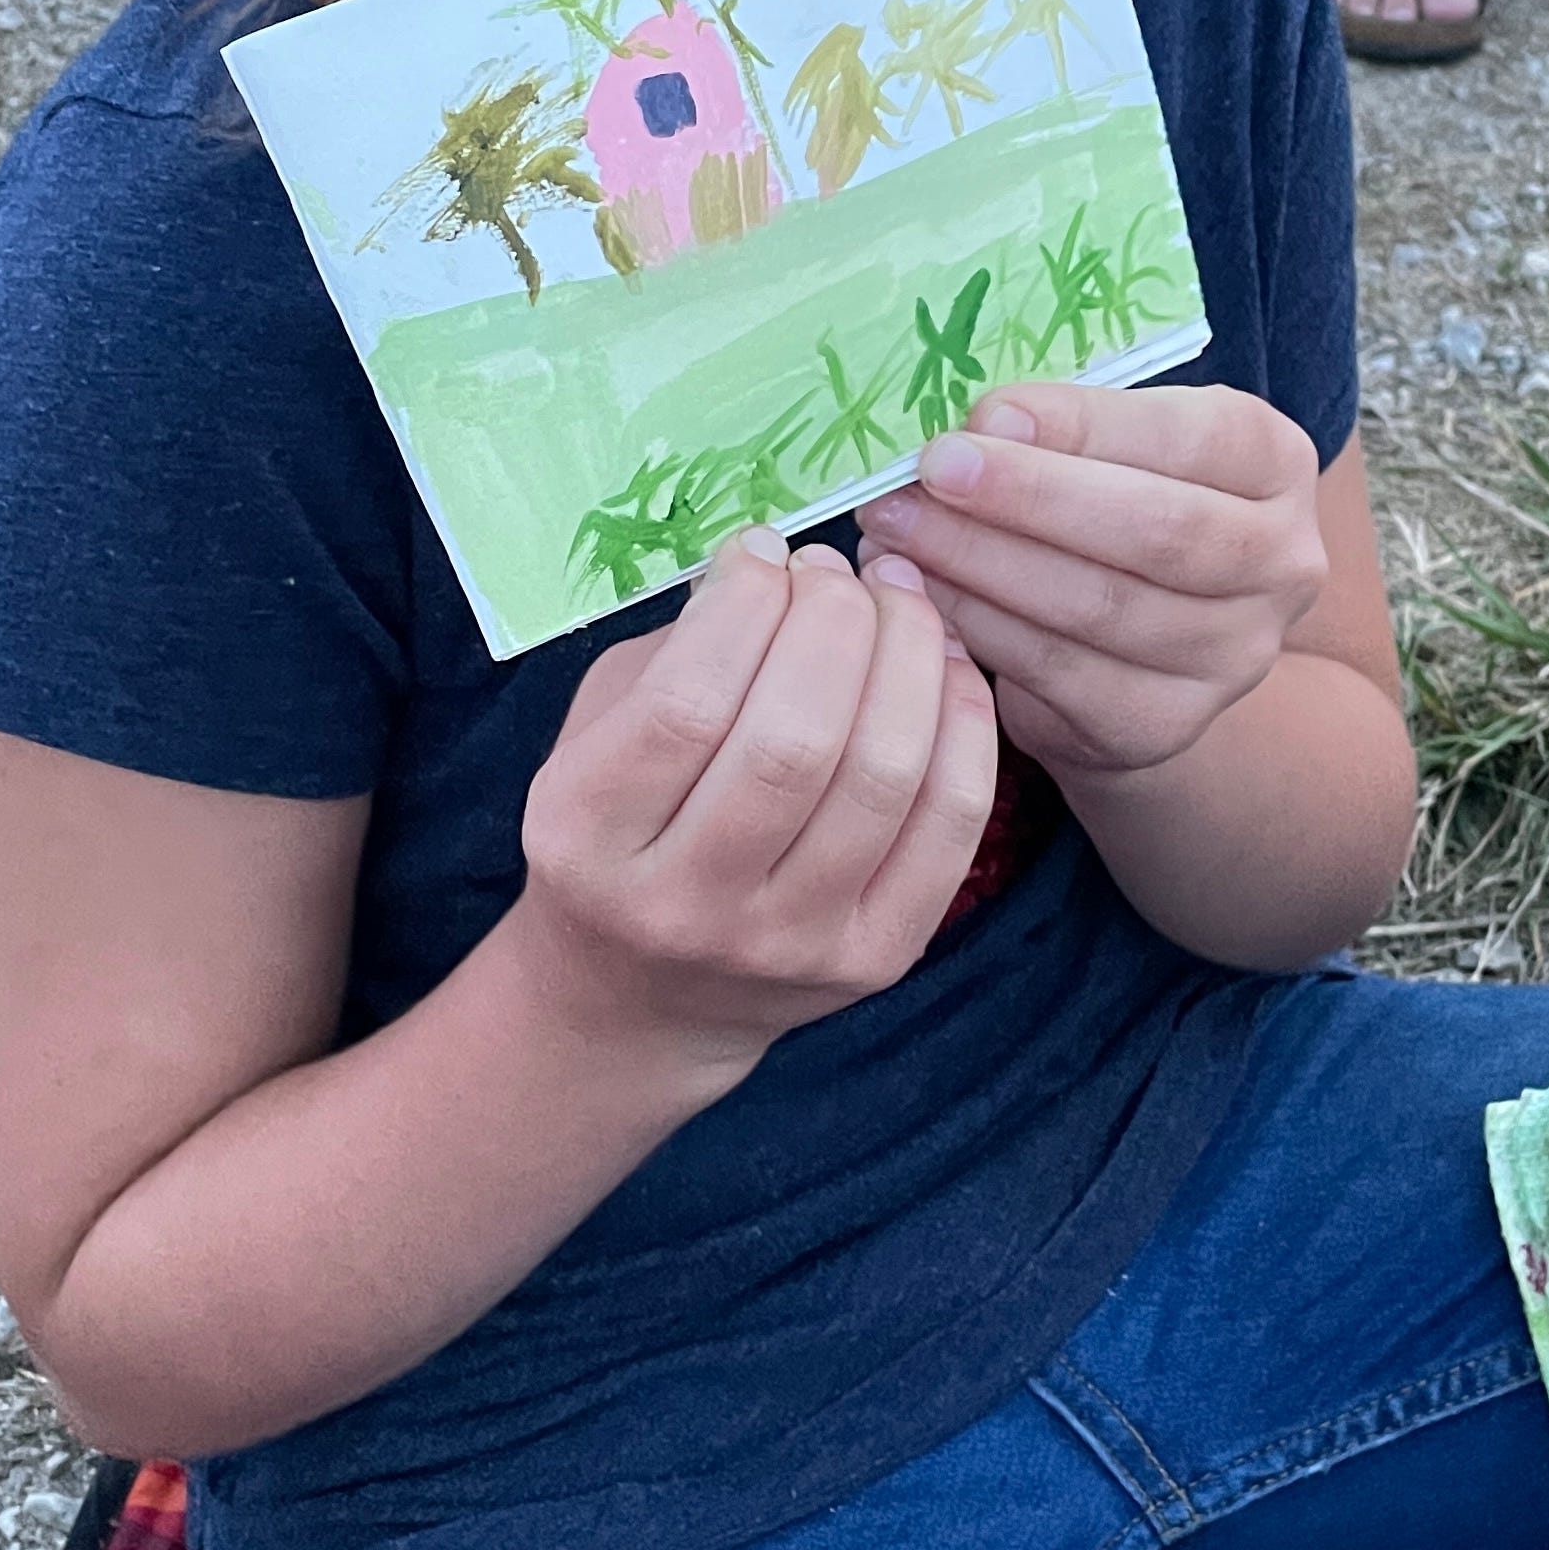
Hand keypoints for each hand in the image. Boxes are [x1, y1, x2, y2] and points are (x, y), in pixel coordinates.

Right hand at [515, 533, 997, 1076]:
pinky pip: (949, 824)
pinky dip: (963, 723)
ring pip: (883, 777)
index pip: (686, 704)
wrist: (642, 1000)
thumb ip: (676, 652)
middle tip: (842, 571)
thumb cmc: (620, 831)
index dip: (745, 604)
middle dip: (836, 622)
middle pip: (794, 740)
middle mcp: (682, 903)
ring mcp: (787, 943)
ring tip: (900, 599)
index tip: (767, 549)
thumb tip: (791, 566)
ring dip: (909, 656)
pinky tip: (945, 665)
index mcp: (585, 834)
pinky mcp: (875, 962)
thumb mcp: (596, 734)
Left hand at [852, 384, 1325, 780]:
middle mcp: (1280, 564)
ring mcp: (1232, 657)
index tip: (984, 414)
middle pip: (1157, 530)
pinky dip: (978, 626)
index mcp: (1274, 463)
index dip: (1086, 425)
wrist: (1151, 651)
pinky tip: (918, 589)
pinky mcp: (1164, 725)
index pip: (1192, 436)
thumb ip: (1065, 427)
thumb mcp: (1119, 447)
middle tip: (927, 473)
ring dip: (982, 563)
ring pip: (1100, 608)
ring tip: (896, 527)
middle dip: (1029, 498)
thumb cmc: (1118, 506)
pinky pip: (1059, 673)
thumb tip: (969, 422)